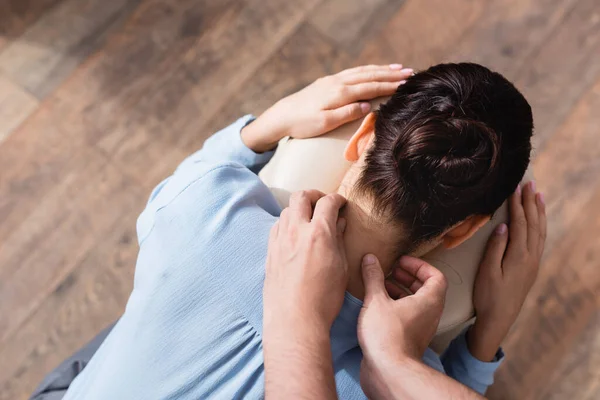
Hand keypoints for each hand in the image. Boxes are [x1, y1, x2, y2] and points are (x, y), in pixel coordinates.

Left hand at [242, 64, 413, 151]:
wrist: (281, 116)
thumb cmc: (302, 124)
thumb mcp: (325, 123)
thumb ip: (347, 114)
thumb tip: (367, 105)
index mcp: (340, 93)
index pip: (370, 87)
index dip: (390, 86)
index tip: (407, 84)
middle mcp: (338, 83)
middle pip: (370, 76)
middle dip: (391, 74)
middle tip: (411, 73)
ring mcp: (332, 80)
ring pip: (362, 71)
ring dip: (381, 69)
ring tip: (398, 68)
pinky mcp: (327, 82)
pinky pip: (352, 72)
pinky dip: (366, 70)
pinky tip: (373, 70)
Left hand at [263, 190, 346, 399]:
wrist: (294, 320)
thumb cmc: (323, 298)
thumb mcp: (341, 268)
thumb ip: (338, 240)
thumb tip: (339, 223)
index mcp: (318, 233)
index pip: (328, 202)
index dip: (337, 199)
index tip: (342, 204)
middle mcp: (296, 231)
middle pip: (301, 196)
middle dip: (314, 195)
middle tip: (324, 203)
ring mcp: (279, 241)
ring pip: (287, 210)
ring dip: (299, 208)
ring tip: (309, 219)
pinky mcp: (270, 252)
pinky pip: (277, 227)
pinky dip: (287, 223)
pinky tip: (295, 235)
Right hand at [357, 255, 447, 399]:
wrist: (389, 370)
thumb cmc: (387, 335)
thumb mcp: (376, 299)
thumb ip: (373, 277)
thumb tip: (371, 259)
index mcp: (429, 301)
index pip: (436, 276)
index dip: (419, 265)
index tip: (401, 262)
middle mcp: (430, 314)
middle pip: (426, 289)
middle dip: (408, 276)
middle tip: (391, 270)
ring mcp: (421, 328)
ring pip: (416, 303)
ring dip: (401, 291)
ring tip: (382, 284)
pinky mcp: (409, 338)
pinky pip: (408, 315)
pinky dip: (396, 305)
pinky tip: (377, 304)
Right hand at [469, 181, 546, 360]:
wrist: (499, 318)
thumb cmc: (488, 295)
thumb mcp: (487, 272)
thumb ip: (495, 248)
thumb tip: (504, 227)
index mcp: (518, 256)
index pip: (520, 224)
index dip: (517, 205)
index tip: (514, 188)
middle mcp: (530, 257)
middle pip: (533, 224)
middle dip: (531, 202)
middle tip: (529, 183)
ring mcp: (533, 262)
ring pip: (540, 231)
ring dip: (539, 211)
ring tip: (538, 195)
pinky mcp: (532, 267)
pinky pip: (540, 240)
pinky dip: (540, 225)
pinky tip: (538, 220)